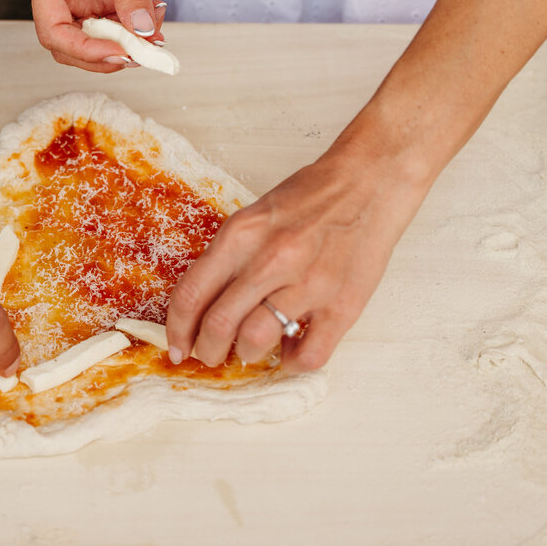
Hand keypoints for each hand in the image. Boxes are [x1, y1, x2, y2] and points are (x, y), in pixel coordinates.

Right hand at [24, 0, 165, 72]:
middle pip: (72, 42)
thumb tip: (142, 29)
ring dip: (127, 41)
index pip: (53, 31)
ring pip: (98, 36)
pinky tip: (155, 13)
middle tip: (140, 52)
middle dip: (106, 52)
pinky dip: (137, 25)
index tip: (119, 52)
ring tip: (156, 30)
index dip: (84, 49)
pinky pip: (117, 20)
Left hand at [165, 145, 427, 372]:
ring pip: (256, 342)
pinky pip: (309, 354)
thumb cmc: (311, 198)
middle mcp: (272, 258)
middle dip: (206, 349)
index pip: (192, 293)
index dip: (177, 329)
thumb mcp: (255, 217)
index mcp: (242, 234)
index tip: (177, 346)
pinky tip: (291, 350)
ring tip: (251, 349)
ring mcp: (310, 283)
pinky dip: (292, 363)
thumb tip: (202, 305)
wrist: (369, 182)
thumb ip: (229, 257)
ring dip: (246, 354)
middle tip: (210, 354)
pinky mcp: (344, 304)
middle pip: (219, 324)